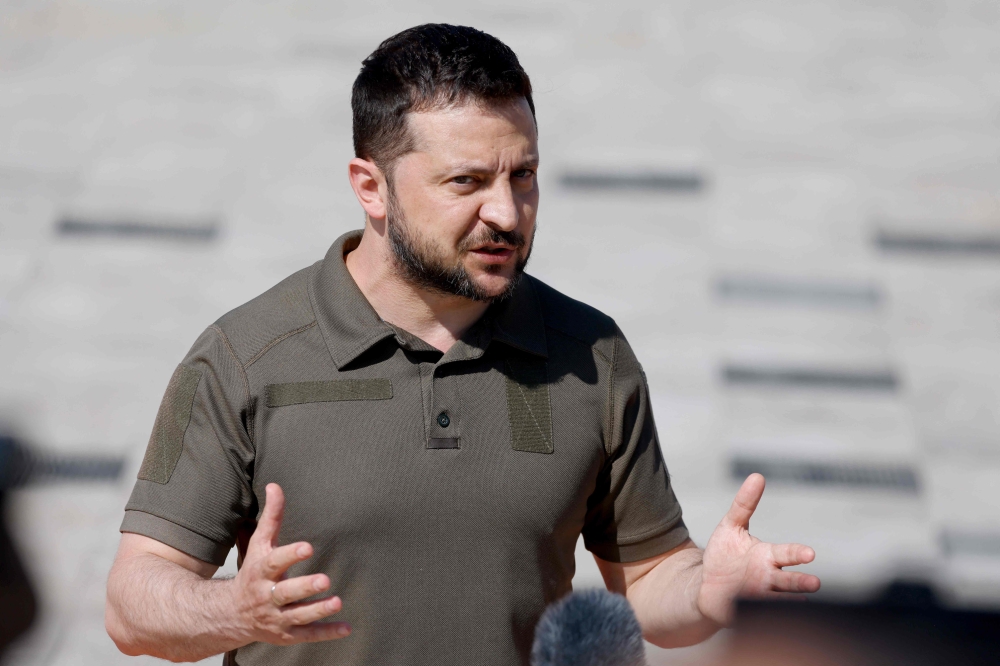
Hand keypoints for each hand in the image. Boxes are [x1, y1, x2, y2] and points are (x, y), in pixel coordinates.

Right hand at [230, 483, 349, 644]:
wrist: (230, 614)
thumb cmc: (252, 572)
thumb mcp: (259, 544)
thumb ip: (272, 517)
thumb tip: (275, 485)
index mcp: (262, 571)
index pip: (275, 562)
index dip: (291, 555)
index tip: (308, 547)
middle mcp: (267, 596)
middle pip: (286, 592)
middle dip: (304, 587)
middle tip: (324, 579)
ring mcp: (277, 617)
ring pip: (298, 615)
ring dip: (318, 610)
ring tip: (337, 601)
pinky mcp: (286, 634)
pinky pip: (307, 635)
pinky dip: (326, 632)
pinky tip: (346, 628)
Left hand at [696, 474, 819, 624]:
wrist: (707, 584)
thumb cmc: (725, 554)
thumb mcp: (731, 526)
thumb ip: (744, 504)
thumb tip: (757, 476)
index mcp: (767, 557)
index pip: (787, 554)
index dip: (797, 554)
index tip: (810, 554)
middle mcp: (768, 578)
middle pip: (788, 581)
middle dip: (800, 582)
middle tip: (815, 583)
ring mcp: (758, 598)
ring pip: (777, 600)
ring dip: (788, 601)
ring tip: (800, 602)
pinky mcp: (744, 614)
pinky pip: (755, 615)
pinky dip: (760, 614)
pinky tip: (763, 614)